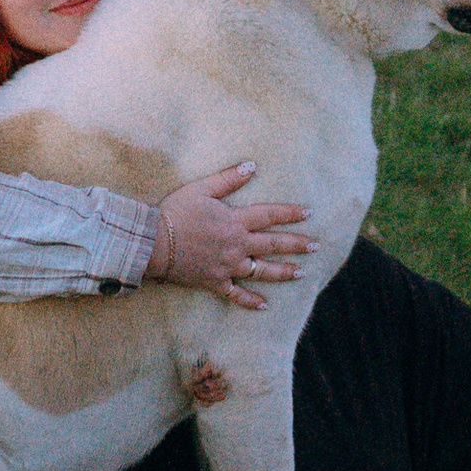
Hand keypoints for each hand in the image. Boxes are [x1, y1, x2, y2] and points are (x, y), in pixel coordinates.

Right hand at [145, 164, 311, 306]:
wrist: (154, 242)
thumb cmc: (175, 212)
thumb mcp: (201, 189)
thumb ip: (228, 178)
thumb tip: (252, 165)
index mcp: (235, 221)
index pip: (270, 215)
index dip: (290, 214)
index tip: (309, 213)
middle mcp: (237, 245)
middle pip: (273, 245)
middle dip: (297, 245)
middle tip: (317, 246)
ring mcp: (227, 266)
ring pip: (262, 271)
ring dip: (283, 272)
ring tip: (302, 273)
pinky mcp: (215, 282)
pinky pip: (236, 294)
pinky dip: (251, 300)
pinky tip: (264, 305)